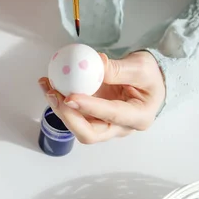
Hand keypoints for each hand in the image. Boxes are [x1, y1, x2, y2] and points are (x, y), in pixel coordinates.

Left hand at [38, 51, 165, 143]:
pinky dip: (61, 100)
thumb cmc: (151, 75)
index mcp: (138, 117)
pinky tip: (50, 84)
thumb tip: (95, 64)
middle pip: (90, 133)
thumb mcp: (141, 67)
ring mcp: (105, 124)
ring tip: (46, 85)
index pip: (111, 115)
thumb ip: (119, 69)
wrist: (151, 81)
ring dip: (60, 108)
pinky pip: (76, 113)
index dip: (89, 107)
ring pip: (79, 125)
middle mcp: (120, 127)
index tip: (70, 97)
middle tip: (54, 95)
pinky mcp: (94, 116)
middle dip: (68, 117)